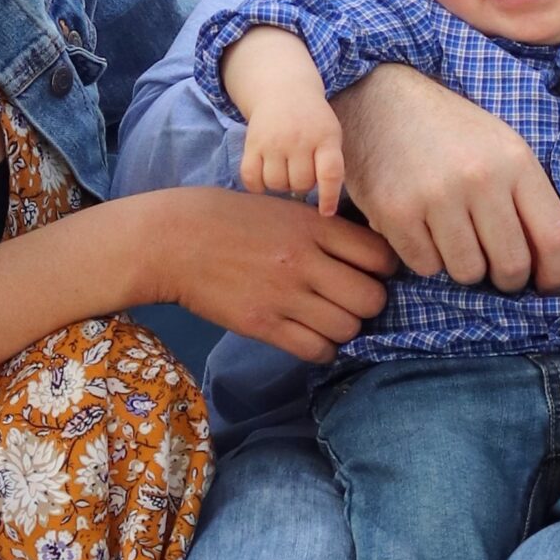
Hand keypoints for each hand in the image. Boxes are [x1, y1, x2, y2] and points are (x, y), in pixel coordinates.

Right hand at [153, 187, 391, 363]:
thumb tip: (364, 256)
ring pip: (348, 328)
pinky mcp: (264, 324)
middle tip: (351, 302)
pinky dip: (322, 349)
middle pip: (371, 299)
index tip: (371, 274)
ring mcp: (285, 295)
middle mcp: (306, 261)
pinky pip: (317, 349)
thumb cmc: (230, 220)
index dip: (384, 270)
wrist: (176, 240)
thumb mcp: (284, 209)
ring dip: (344, 329)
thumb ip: (323, 230)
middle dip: (368, 304)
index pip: (380, 257)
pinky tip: (311, 338)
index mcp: (314, 227)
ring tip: (328, 321)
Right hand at [239, 82, 345, 216]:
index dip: (329, 197)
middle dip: (303, 183)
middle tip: (301, 169)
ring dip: (281, 184)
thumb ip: (330, 164)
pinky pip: (251, 178)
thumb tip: (322, 208)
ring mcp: (273, 141)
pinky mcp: (252, 143)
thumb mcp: (331, 134)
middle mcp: (298, 138)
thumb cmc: (312, 122)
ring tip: (285, 169)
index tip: (325, 212)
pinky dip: (257, 185)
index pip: (330, 173)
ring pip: (276, 184)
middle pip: (301, 183)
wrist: (283, 90)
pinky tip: (265, 175)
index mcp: (325, 136)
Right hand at [332, 64, 559, 292]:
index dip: (557, 273)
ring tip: (455, 240)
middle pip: (512, 265)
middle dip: (508, 280)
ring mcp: (436, 196)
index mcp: (515, 161)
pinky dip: (427, 258)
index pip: (555, 236)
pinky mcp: (396, 212)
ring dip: (464, 268)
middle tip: (497, 272)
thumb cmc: (449, 131)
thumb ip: (527, 196)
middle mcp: (479, 178)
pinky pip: (426, 266)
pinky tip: (422, 231)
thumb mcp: (501, 147)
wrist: (381, 99)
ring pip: (468, 272)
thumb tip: (548, 261)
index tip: (548, 285)